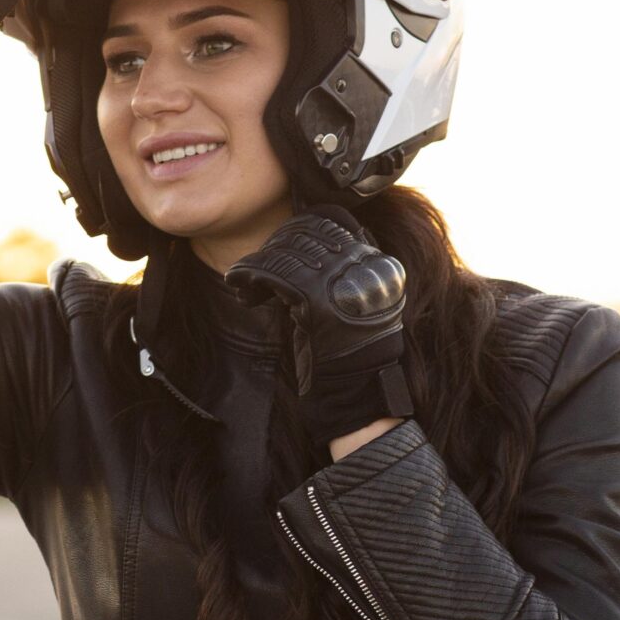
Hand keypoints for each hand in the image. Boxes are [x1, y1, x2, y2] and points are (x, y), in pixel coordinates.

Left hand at [223, 206, 414, 445]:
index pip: (332, 222)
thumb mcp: (345, 306)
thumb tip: (293, 242)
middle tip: (254, 271)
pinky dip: (249, 276)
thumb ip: (330, 274)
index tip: (276, 251)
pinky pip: (275, 272)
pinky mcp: (318, 298)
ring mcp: (344, 279)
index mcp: (379, 263)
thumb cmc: (346, 358)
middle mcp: (366, 265)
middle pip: (307, 232)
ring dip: (258, 265)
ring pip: (288, 249)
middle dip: (274, 248)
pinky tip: (240, 287)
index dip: (296, 232)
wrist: (356, 397)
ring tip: (244, 285)